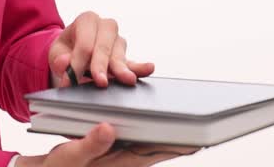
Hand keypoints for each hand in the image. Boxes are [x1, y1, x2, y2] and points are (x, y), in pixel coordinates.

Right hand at [14, 122, 199, 165]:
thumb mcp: (70, 156)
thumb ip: (90, 144)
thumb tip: (108, 129)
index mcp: (119, 163)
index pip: (155, 154)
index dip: (178, 146)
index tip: (199, 139)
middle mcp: (125, 158)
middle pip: (159, 146)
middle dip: (179, 136)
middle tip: (203, 124)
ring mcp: (121, 152)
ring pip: (150, 140)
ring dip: (166, 130)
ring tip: (185, 115)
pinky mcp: (114, 145)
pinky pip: (137, 135)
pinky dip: (146, 125)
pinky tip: (151, 113)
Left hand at [48, 11, 154, 88]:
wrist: (72, 53)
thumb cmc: (65, 50)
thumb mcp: (56, 52)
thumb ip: (59, 58)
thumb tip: (65, 63)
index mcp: (87, 20)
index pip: (84, 42)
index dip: (78, 62)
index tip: (71, 80)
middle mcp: (106, 26)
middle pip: (104, 45)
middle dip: (101, 64)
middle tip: (100, 81)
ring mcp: (118, 40)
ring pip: (119, 53)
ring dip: (120, 68)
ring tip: (126, 79)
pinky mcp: (125, 56)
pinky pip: (134, 62)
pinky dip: (140, 67)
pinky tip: (148, 68)